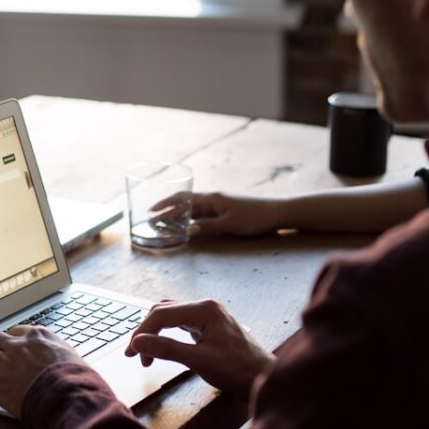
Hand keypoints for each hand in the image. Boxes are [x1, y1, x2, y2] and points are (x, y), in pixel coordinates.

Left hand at [0, 325, 84, 416]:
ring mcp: (5, 362)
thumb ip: (59, 351)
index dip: (12, 340)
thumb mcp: (71, 354)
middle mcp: (18, 345)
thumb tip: (60, 356)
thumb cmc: (75, 378)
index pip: (16, 330)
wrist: (66, 395)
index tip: (11, 347)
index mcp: (38, 336)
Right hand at [125, 300, 273, 396]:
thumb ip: (167, 349)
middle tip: (135, 355)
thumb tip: (138, 342)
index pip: (162, 314)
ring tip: (145, 353)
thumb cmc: (239, 370)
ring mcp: (207, 315)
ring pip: (170, 316)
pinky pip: (180, 323)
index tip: (132, 353)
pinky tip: (162, 346)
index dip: (142, 332)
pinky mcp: (209, 326)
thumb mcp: (199, 361)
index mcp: (204, 309)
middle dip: (146, 332)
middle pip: (163, 311)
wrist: (265, 378)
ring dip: (155, 332)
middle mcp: (205, 306)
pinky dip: (166, 334)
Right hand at [154, 192, 280, 236]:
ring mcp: (218, 205)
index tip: (151, 210)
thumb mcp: (229, 224)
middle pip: (184, 204)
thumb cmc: (254, 217)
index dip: (165, 204)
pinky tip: (187, 227)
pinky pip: (202, 215)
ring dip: (178, 216)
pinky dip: (191, 220)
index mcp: (211, 198)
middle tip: (152, 221)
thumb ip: (208, 226)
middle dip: (167, 211)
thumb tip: (187, 230)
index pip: (182, 199)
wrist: (276, 213)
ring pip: (192, 210)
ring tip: (164, 225)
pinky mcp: (224, 212)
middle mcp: (212, 199)